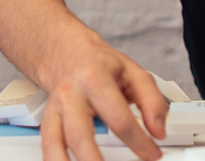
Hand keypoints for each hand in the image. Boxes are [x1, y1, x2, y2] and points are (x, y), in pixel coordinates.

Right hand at [39, 34, 168, 160]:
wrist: (69, 52)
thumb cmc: (100, 64)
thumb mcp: (134, 72)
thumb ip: (152, 101)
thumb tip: (158, 130)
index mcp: (94, 79)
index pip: (119, 119)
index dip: (139, 142)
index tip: (153, 154)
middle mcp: (70, 94)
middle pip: (80, 135)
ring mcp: (55, 108)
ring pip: (54, 143)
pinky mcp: (47, 120)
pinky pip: (46, 146)